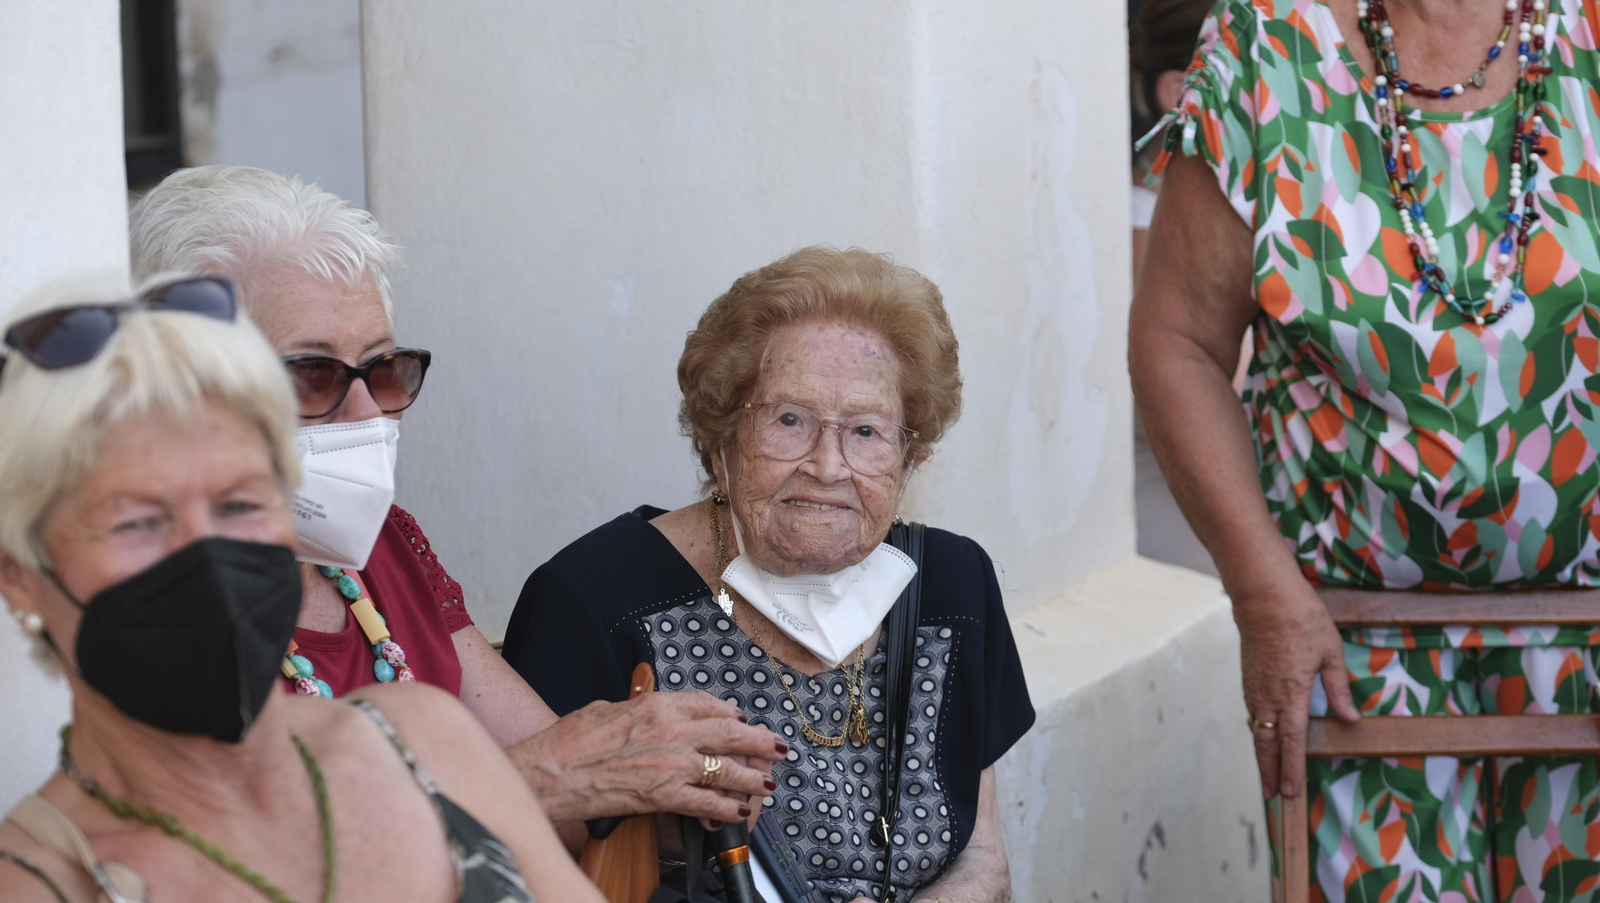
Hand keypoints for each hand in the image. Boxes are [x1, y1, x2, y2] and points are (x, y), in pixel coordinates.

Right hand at [508, 690, 785, 824]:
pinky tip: (738, 809)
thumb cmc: (569, 742)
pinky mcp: (663, 796)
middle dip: (759, 740)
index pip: (708, 704)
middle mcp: (671, 731)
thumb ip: (636, 706)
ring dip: (752, 775)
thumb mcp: (607, 708)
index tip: (740, 719)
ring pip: (727, 768)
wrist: (551, 772)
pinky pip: (707, 802)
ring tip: (767, 780)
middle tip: (775, 746)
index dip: (731, 713)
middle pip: (730, 732)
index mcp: (656, 704)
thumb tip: (648, 707)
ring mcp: (671, 764)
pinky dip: (727, 807)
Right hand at [1233, 579, 1359, 798]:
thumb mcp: (1330, 652)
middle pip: (1267, 743)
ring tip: (1266, 775)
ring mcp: (1254, 687)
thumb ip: (1338, 689)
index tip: (1289, 790)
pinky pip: (1253, 713)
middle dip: (1269, 772)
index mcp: (1292, 693)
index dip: (1291, 768)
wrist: (1263, 596)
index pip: (1291, 740)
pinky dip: (1258, 732)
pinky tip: (1263, 739)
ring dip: (1261, 755)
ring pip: (1257, 730)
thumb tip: (1350, 718)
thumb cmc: (1302, 619)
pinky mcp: (1248, 678)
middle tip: (1271, 796)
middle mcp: (1268, 696)